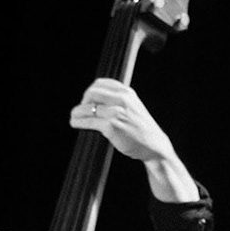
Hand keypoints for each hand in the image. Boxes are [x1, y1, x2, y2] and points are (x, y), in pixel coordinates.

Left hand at [70, 79, 198, 200]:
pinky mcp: (111, 126)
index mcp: (127, 92)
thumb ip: (119, 100)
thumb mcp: (134, 107)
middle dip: (83, 101)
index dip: (90, 91)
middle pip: (91, 93)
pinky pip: (88, 121)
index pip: (100, 83)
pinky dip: (78, 122)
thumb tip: (95, 98)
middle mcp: (121, 99)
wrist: (155, 146)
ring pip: (86, 108)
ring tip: (74, 117)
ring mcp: (116, 112)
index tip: (88, 100)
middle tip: (81, 110)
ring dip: (76, 113)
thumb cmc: (143, 129)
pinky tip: (75, 124)